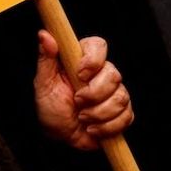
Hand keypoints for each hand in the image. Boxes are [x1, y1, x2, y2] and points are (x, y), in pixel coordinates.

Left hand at [33, 30, 134, 149]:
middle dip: (94, 94)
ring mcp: (114, 92)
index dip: (93, 59)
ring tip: (82, 117)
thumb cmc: (50, 107)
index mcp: (80, 61)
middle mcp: (100, 74)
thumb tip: (44, 34)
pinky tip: (92, 128)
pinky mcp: (122, 112)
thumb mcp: (43, 84)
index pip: (98, 45)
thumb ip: (46, 60)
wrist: (60, 135)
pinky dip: (107, 126)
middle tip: (77, 102)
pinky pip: (126, 116)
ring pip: (121, 97)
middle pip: (113, 74)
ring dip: (99, 113)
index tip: (80, 75)